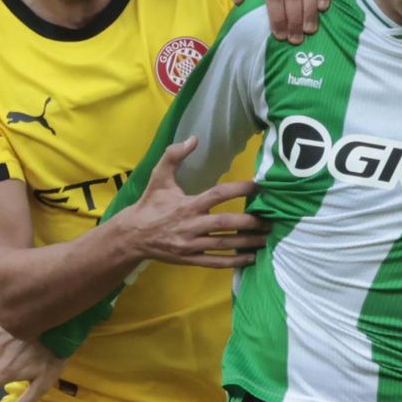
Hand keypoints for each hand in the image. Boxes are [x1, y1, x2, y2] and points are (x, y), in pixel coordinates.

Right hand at [127, 137, 267, 266]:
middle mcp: (191, 225)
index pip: (218, 195)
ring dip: (247, 242)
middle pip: (225, 224)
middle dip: (249, 222)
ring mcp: (191, 245)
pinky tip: (250, 259)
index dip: (240, 189)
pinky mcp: (190, 259)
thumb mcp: (158, 177)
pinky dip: (234, 262)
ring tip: (266, 239)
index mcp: (187, 204)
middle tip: (269, 220)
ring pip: (224, 244)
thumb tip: (193, 138)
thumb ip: (174, 156)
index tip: (258, 186)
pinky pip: (216, 262)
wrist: (133, 235)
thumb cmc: (150, 204)